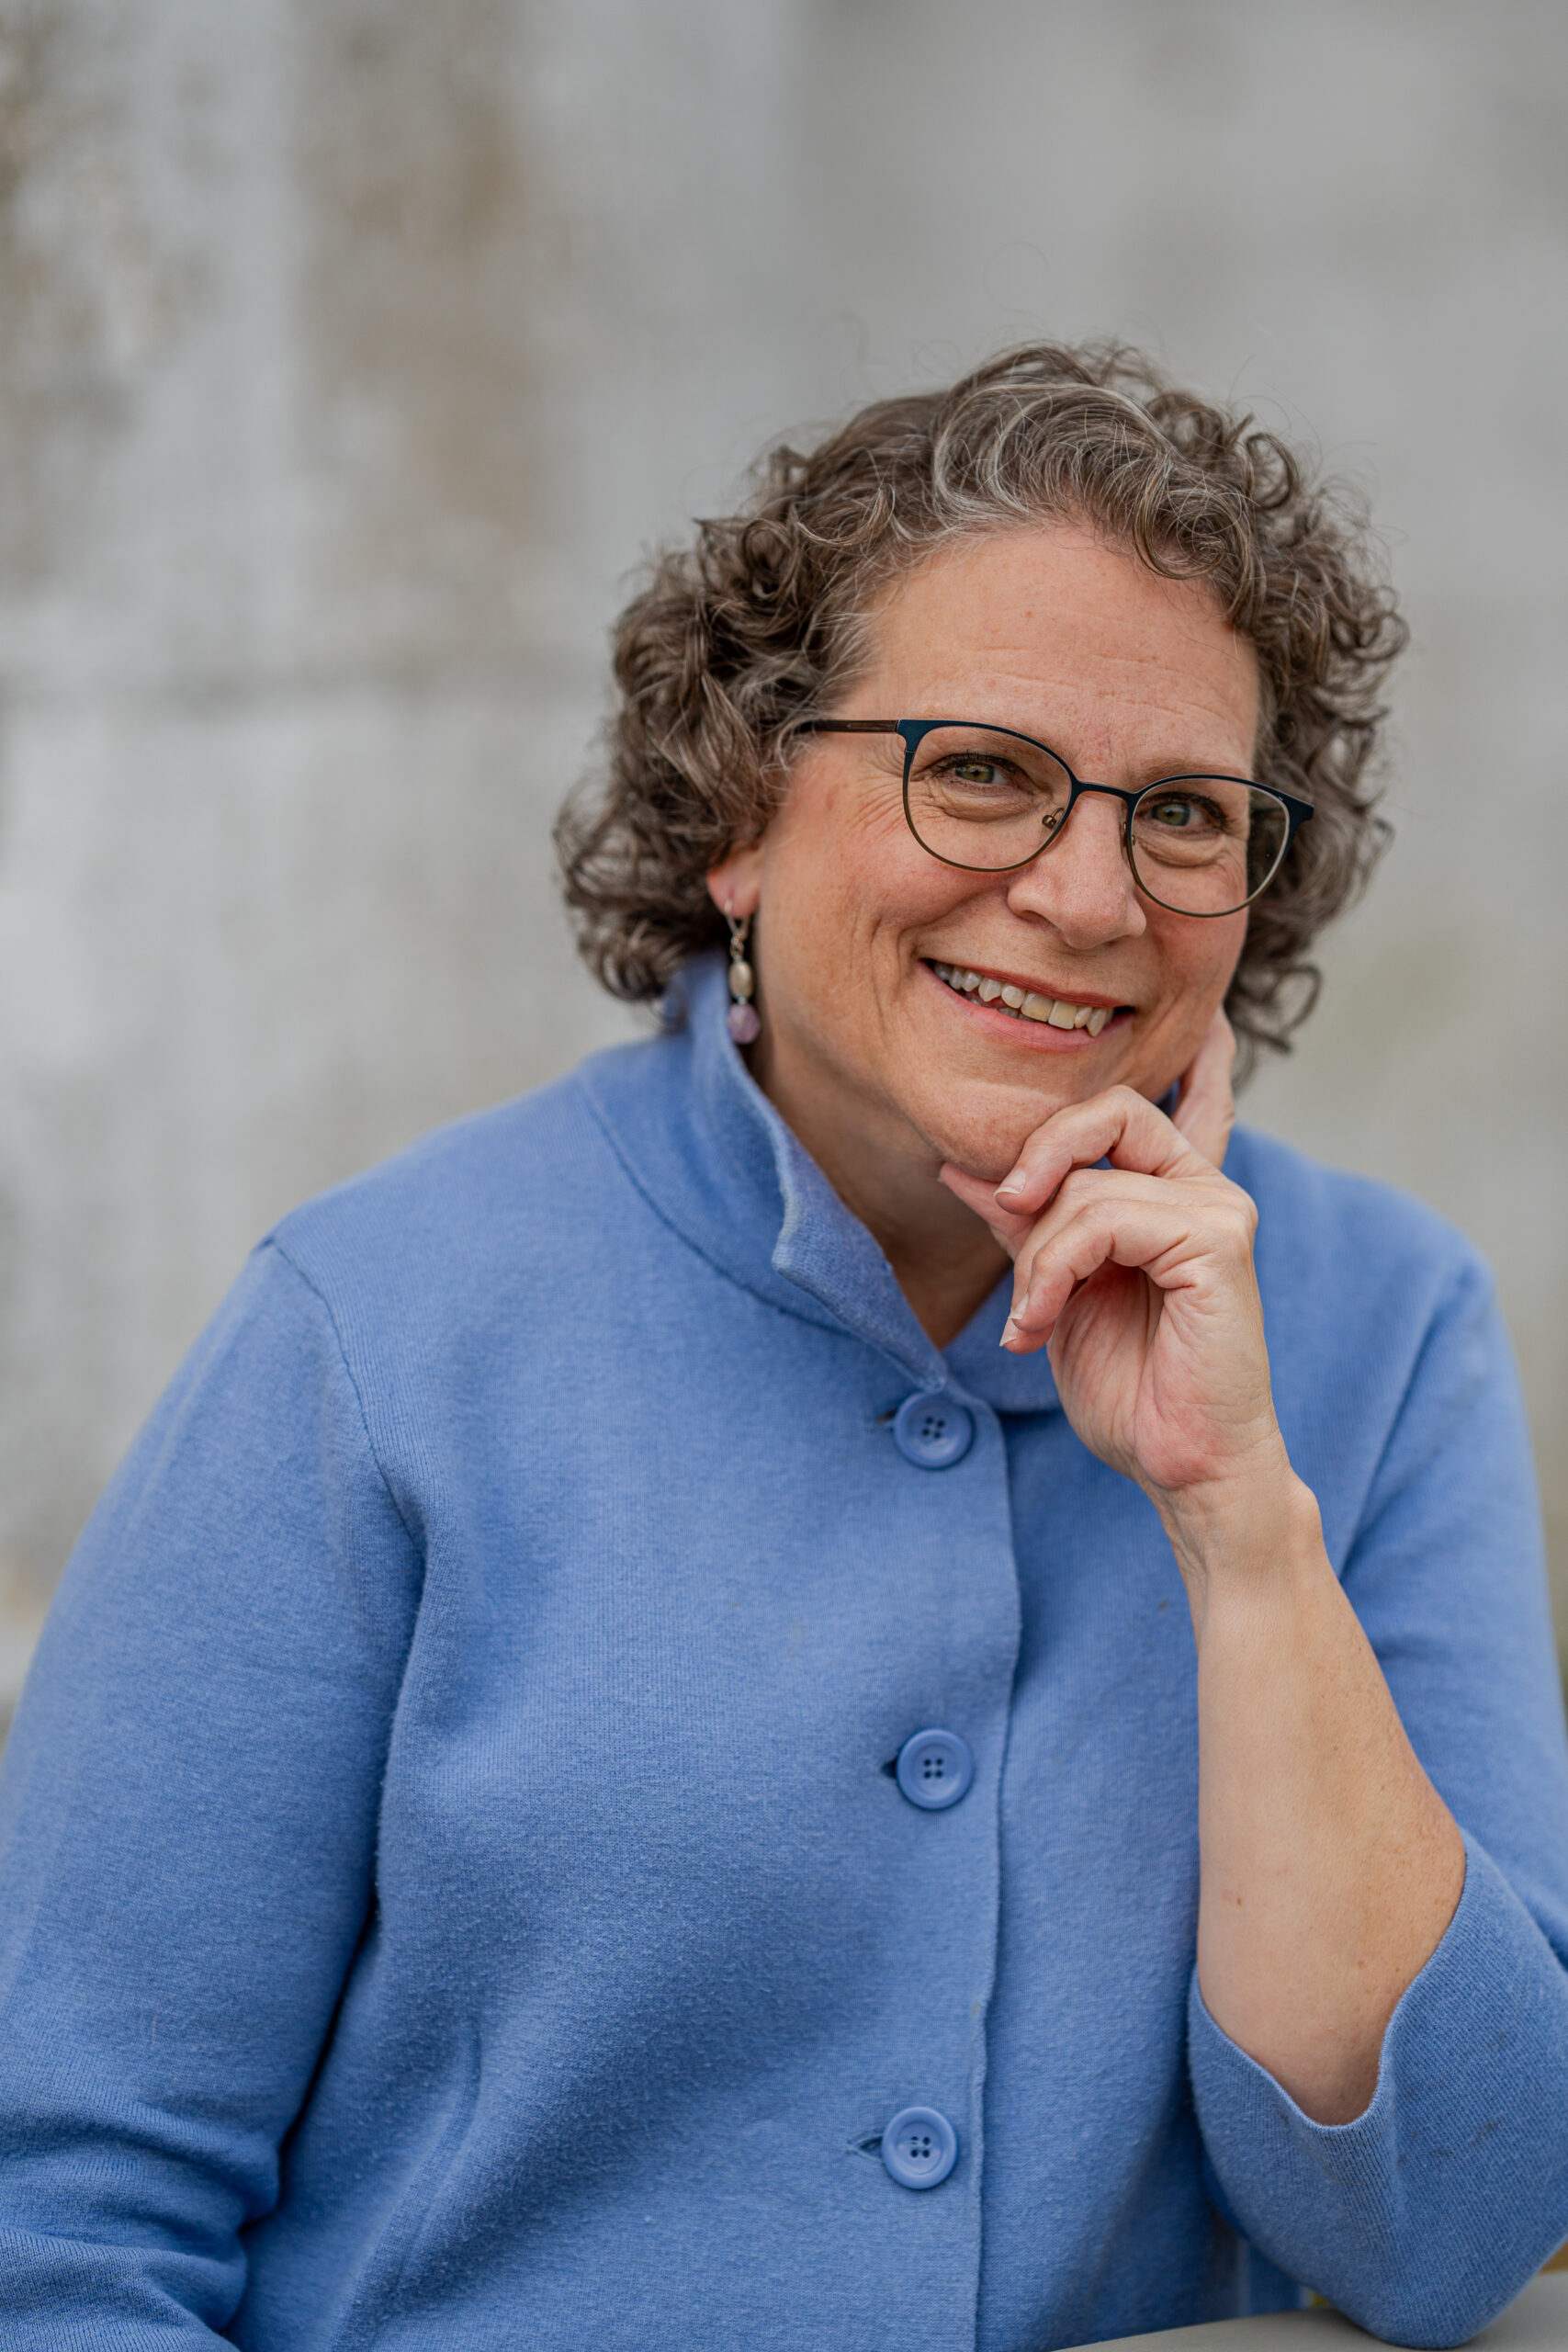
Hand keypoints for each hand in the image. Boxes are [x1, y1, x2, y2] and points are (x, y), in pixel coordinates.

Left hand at [939, 1010, 1284, 1507]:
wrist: (1181, 1465)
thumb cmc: (1131, 1385)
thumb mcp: (1056, 1289)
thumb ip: (1025, 1224)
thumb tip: (962, 1168)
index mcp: (1174, 1193)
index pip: (1188, 1097)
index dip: (1198, 1054)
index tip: (1206, 1028)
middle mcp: (1204, 1187)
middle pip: (1111, 1110)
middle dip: (1037, 1153)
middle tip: (1002, 1205)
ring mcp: (1218, 1209)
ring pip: (1088, 1182)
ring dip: (1035, 1255)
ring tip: (1027, 1318)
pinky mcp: (1219, 1240)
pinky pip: (1107, 1217)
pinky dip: (1053, 1270)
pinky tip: (1040, 1323)